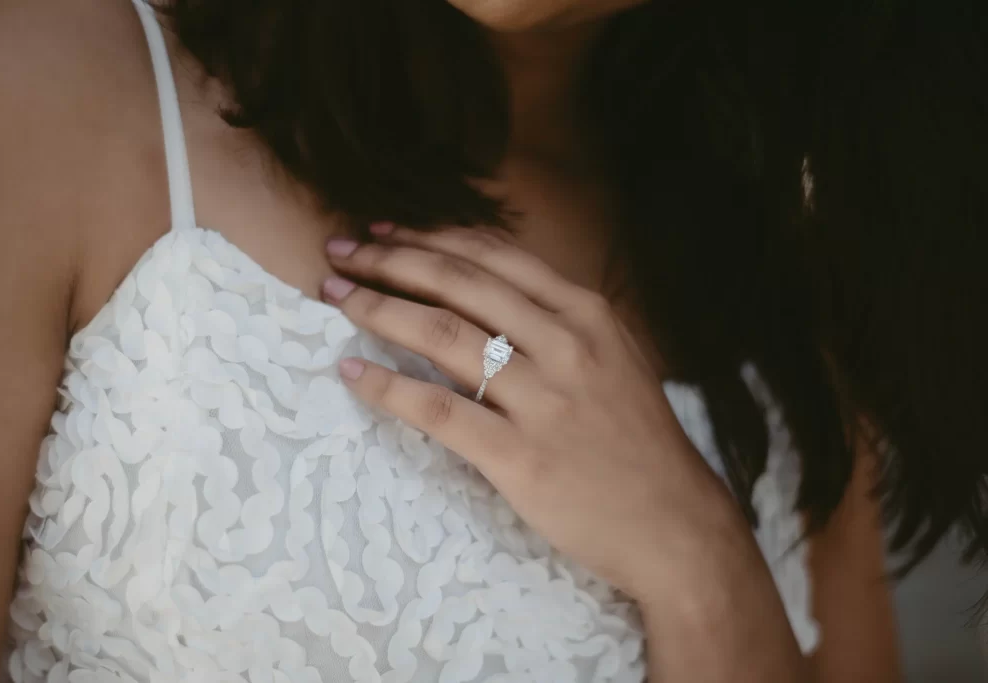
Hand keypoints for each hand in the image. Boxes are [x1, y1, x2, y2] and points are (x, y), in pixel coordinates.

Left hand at [320, 225, 742, 597]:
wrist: (675, 524)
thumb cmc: (637, 441)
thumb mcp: (612, 357)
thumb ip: (555, 320)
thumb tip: (482, 288)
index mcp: (586, 313)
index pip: (493, 256)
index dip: (431, 237)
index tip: (385, 232)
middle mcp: (565, 344)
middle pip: (459, 284)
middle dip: (391, 260)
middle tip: (342, 251)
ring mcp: (543, 400)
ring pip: (442, 335)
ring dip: (379, 308)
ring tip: (337, 297)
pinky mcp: (519, 456)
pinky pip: (439, 410)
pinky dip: (387, 387)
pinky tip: (352, 371)